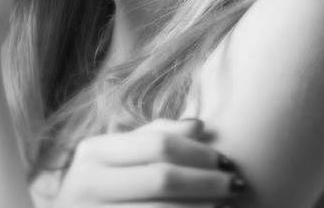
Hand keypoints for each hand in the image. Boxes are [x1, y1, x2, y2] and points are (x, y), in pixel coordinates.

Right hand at [54, 118, 246, 206]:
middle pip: (162, 179)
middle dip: (206, 181)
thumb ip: (155, 137)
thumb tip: (199, 124)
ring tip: (227, 205)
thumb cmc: (100, 186)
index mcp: (93, 152)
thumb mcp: (117, 156)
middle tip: (236, 183)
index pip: (157, 145)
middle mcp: (87, 183)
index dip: (197, 152)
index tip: (225, 158)